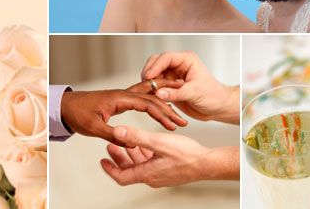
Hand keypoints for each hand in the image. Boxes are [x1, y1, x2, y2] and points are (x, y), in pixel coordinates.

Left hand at [61, 79, 186, 145]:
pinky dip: (154, 102)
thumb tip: (131, 142)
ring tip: (178, 109)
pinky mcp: (120, 100)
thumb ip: (113, 135)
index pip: (147, 103)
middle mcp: (123, 94)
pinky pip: (141, 98)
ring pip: (148, 95)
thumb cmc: (77, 113)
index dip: (161, 114)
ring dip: (163, 102)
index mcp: (119, 99)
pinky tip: (159, 107)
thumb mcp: (93, 128)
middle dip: (168, 109)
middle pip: (152, 98)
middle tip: (181, 120)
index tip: (172, 123)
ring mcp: (122, 96)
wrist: (65, 105)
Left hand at [100, 125, 239, 186]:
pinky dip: (144, 153)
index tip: (102, 160)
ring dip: (131, 154)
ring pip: (140, 165)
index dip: (109, 168)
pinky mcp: (168, 170)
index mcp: (146, 173)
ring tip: (125, 141)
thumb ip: (137, 137)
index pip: (121, 176)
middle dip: (118, 158)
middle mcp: (152, 176)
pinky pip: (151, 162)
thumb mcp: (158, 142)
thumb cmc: (186, 155)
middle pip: (129, 170)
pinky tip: (146, 142)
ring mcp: (160, 174)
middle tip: (111, 146)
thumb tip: (118, 132)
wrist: (207, 163)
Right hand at [141, 51, 238, 123]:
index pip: (166, 58)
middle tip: (145, 85)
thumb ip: (176, 93)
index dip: (155, 66)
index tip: (149, 77)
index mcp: (186, 60)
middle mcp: (178, 65)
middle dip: (149, 73)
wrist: (217, 107)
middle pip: (156, 62)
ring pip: (154, 74)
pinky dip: (152, 90)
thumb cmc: (214, 96)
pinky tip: (152, 97)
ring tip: (148, 92)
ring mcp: (172, 75)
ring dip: (149, 82)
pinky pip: (156, 85)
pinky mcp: (169, 85)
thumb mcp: (195, 93)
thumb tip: (159, 93)